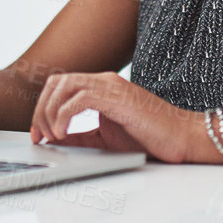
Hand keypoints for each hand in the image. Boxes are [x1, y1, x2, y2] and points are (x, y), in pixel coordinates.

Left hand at [29, 72, 193, 162]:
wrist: (183, 138)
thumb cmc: (151, 139)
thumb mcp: (105, 139)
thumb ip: (81, 137)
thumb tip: (54, 142)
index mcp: (101, 87)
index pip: (59, 86)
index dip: (42, 108)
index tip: (38, 135)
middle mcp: (104, 81)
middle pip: (56, 82)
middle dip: (41, 109)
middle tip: (40, 136)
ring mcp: (111, 86)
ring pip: (64, 86)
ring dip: (50, 112)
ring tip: (53, 135)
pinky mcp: (118, 98)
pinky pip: (79, 98)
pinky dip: (64, 115)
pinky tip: (63, 133)